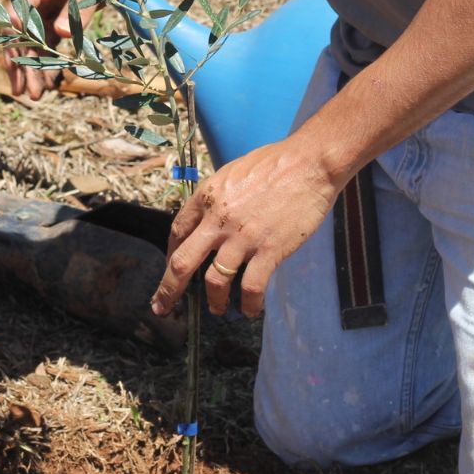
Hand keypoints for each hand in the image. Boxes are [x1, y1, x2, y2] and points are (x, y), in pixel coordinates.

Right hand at [3, 0, 97, 99]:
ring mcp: (46, 8)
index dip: (13, 29)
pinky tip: (49, 83)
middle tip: (22, 91)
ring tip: (36, 95)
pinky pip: (48, 44)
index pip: (19, 4)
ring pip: (33, 42)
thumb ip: (80, 6)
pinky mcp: (58, 19)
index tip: (12, 55)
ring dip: (32, 68)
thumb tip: (60, 33)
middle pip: (21, 31)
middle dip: (20, 62)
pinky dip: (48, 62)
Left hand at [151, 138, 344, 318]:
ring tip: (218, 310)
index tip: (171, 268)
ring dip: (214, 301)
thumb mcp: (233, 172)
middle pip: (182, 263)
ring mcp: (243, 237)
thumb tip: (210, 219)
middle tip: (163, 307)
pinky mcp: (269, 249)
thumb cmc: (276, 163)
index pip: (177, 231)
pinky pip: (251, 287)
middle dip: (169, 290)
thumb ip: (218, 198)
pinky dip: (249, 304)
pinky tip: (251, 309)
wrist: (310, 163)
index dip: (171, 253)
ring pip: (215, 281)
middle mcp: (218, 219)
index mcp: (207, 197)